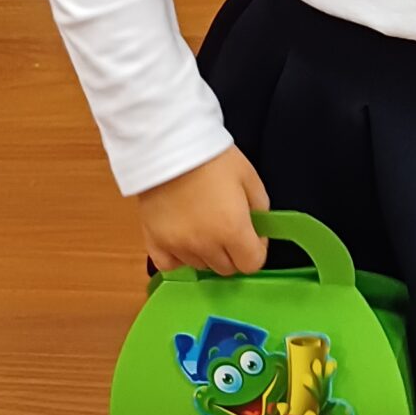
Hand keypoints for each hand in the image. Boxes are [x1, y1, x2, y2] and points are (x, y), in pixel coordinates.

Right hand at [139, 145, 269, 274]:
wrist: (169, 145)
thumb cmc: (214, 159)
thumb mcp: (250, 178)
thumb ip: (260, 210)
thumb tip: (258, 229)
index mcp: (232, 230)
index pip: (252, 264)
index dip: (256, 250)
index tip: (252, 234)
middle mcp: (205, 245)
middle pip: (226, 268)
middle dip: (233, 252)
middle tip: (228, 228)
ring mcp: (177, 246)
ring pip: (200, 266)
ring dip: (207, 254)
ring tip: (203, 227)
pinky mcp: (154, 242)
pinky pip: (170, 265)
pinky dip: (179, 258)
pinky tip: (182, 240)